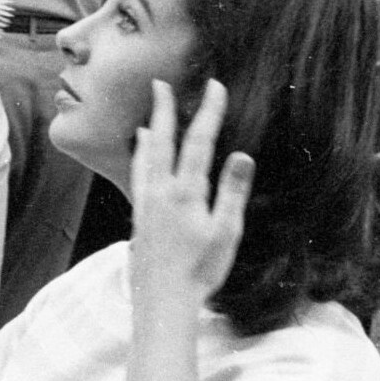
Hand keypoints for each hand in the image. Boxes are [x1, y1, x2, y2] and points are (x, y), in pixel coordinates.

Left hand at [130, 79, 253, 310]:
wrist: (162, 297)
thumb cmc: (200, 269)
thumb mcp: (226, 232)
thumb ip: (232, 191)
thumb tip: (242, 154)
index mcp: (186, 191)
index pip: (199, 141)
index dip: (208, 111)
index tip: (215, 86)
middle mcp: (161, 190)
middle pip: (162, 140)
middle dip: (164, 109)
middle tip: (160, 83)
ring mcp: (147, 201)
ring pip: (145, 155)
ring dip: (149, 129)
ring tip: (149, 112)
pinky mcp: (139, 214)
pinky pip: (137, 173)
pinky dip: (139, 154)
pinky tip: (139, 152)